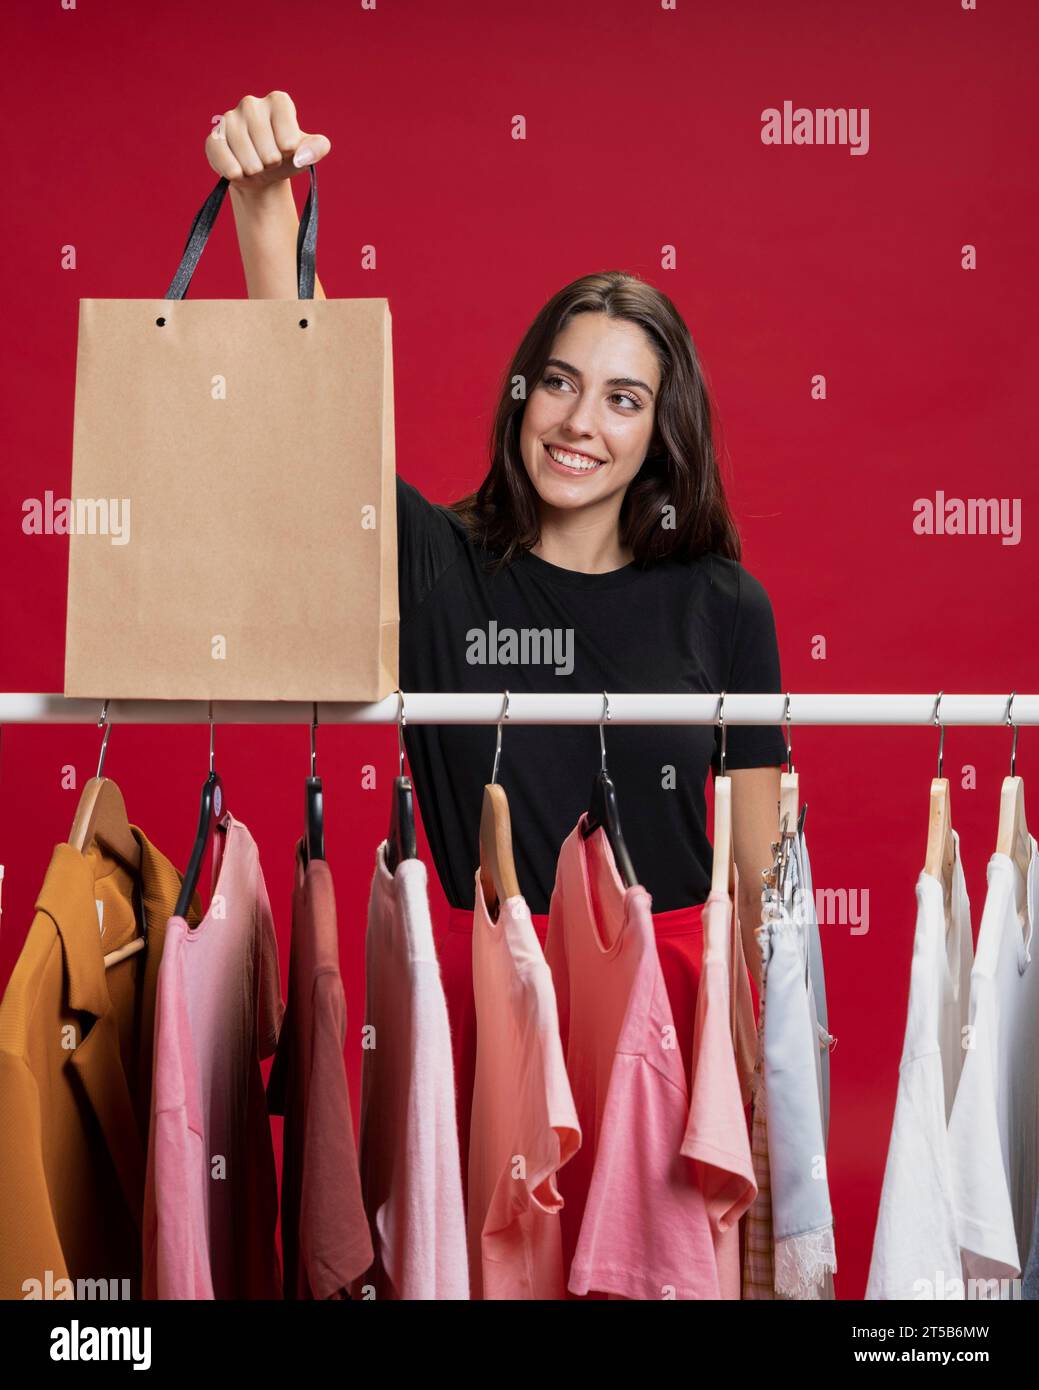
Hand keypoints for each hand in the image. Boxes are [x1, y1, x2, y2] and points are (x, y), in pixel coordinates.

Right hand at [204, 91, 330, 191]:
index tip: (287, 149)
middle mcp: (251, 104)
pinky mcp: (213, 138)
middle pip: (269, 153)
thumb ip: (317, 148)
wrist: (262, 172)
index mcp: (278, 102)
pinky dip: (236, 174)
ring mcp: (229, 119)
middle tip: (270, 159)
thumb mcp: (307, 153)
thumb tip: (303, 155)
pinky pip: (227, 164)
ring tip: (256, 163)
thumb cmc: (287, 157)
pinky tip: (239, 169)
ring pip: (249, 162)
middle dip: (273, 164)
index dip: (289, 153)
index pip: (289, 139)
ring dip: (256, 171)